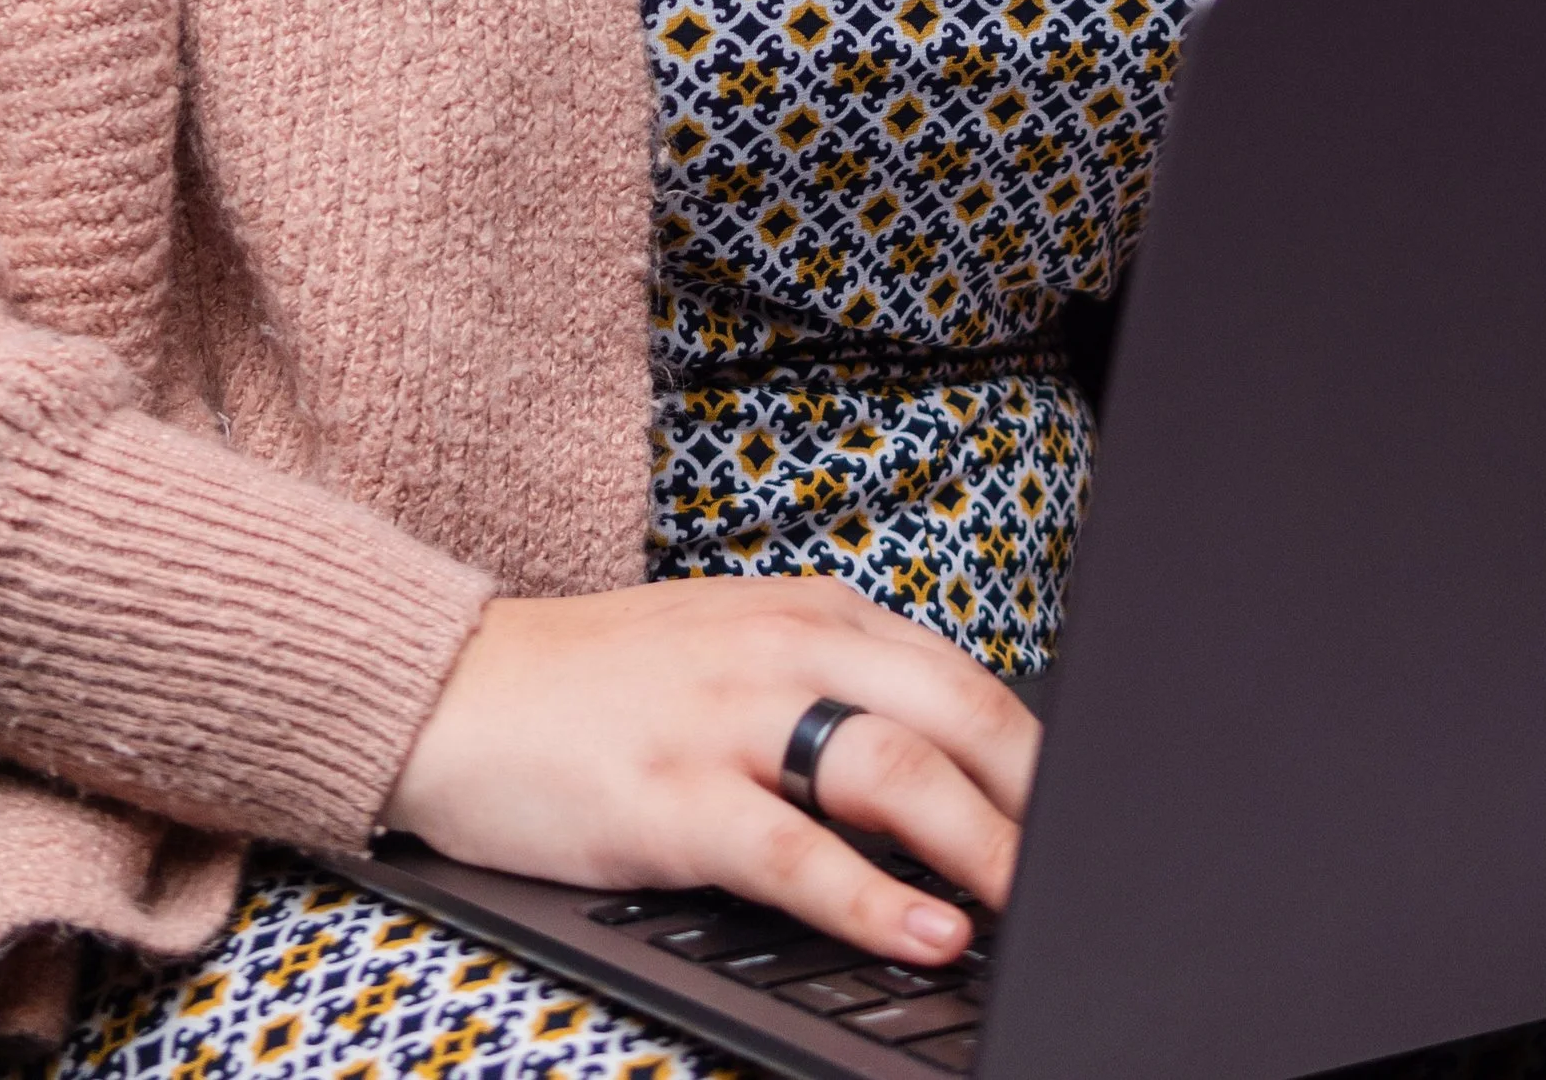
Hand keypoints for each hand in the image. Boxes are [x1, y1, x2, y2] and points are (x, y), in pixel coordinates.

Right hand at [383, 576, 1039, 971]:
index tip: (1091, 818)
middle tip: (1090, 869)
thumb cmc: (601, 685)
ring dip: (980, 847)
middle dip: (1035, 799)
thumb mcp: (734, 650)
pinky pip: (796, 853)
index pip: (962, 676)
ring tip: (1034, 905)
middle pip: (952, 713)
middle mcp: (779, 648)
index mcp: (808, 612)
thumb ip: (833, 687)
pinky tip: (927, 933)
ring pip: (891, 773)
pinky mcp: (671, 797)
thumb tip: (951, 767)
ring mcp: (725, 721)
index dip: (1039, 755)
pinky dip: (874, 900)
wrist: (454, 689)